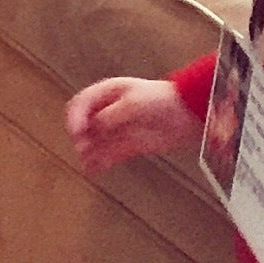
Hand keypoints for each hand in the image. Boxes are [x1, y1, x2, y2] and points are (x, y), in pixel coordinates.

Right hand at [66, 76, 196, 173]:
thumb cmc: (162, 100)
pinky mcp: (129, 144)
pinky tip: (94, 168)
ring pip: (96, 141)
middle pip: (85, 124)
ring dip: (89, 151)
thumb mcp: (132, 103)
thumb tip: (95, 127)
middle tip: (82, 146)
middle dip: (81, 136)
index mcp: (108, 94)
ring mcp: (119, 128)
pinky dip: (101, 161)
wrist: (188, 113)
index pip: (82, 103)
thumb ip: (111, 115)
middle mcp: (110, 111)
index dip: (76, 117)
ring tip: (87, 162)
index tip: (77, 131)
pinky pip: (109, 154)